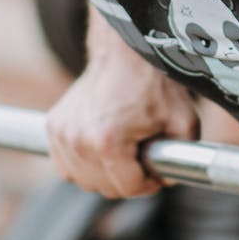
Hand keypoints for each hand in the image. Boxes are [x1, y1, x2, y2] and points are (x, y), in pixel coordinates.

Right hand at [47, 43, 198, 199]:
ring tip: (123, 152)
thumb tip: (166, 180)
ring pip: (83, 179)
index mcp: (108, 142)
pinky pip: (65, 165)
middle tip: (141, 159)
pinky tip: (100, 149)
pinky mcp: (53, 126)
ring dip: (103, 174)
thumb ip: (185, 158)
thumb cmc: (153, 83)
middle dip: (127, 179)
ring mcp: (62, 133)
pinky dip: (82, 164)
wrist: (124, 52)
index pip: (128, 187)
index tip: (155, 170)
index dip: (149, 183)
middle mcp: (79, 140)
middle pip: (104, 187)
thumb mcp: (183, 122)